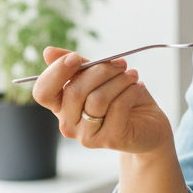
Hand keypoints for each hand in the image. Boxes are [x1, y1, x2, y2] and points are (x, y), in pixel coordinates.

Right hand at [32, 47, 172, 154]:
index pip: (43, 92)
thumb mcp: (100, 77)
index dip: (56, 72)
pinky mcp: (109, 139)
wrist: (149, 124)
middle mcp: (68, 124)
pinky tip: (139, 87)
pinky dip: (131, 91)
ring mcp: (87, 135)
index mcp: (61, 107)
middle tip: (120, 64)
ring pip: (98, 99)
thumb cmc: (122, 98)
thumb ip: (78, 66)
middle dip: (100, 70)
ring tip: (132, 75)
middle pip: (74, 91)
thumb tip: (48, 52)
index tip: (76, 57)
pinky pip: (118, 107)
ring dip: (119, 80)